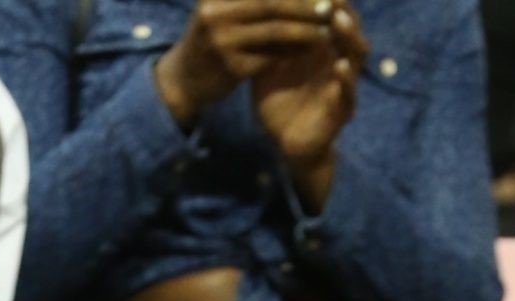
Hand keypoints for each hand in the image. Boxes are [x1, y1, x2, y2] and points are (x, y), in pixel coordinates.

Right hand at [156, 0, 339, 120]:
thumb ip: (250, 1)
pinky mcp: (231, 67)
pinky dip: (294, 52)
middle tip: (330, 6)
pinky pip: (272, 57)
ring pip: (274, 30)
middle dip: (304, 4)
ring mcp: (222, 40)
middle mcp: (216, 12)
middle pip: (271, 3)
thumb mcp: (223, 10)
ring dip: (305, 30)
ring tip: (327, 30)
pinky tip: (310, 50)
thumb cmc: (212, 39)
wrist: (184, 79)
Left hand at [253, 0, 363, 189]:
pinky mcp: (341, 111)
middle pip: (348, 28)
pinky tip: (339, 66)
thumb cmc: (277, 99)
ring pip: (356, 55)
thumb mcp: (267, 62)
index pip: (329, 15)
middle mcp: (335, 60)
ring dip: (350, 37)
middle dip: (342, 9)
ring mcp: (341, 84)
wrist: (282, 142)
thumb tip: (250, 7)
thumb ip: (267, 38)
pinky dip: (346, 79)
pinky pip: (349, 93)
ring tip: (338, 20)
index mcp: (319, 47)